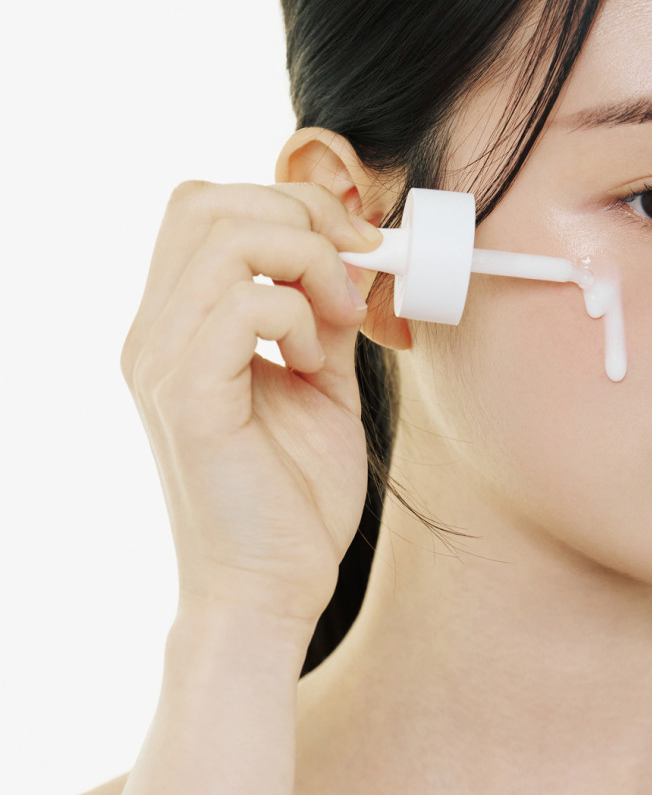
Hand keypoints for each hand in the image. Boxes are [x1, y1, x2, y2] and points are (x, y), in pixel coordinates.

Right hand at [120, 180, 381, 635]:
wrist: (270, 593)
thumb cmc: (294, 497)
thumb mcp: (321, 381)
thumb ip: (324, 313)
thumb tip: (355, 252)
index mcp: (177, 325)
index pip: (204, 206)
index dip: (286, 201)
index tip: (355, 245)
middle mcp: (154, 333)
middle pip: (206, 201)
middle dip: (301, 212)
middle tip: (355, 264)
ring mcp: (162, 362)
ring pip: (226, 236)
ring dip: (307, 260)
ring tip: (339, 319)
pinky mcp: (189, 399)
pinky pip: (244, 304)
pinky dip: (299, 315)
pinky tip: (319, 364)